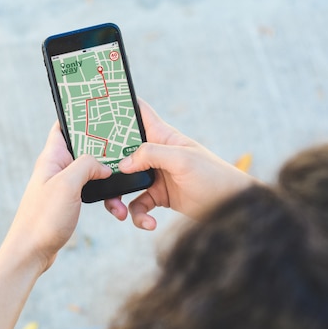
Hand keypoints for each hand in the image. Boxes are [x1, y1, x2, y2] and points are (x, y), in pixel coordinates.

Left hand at [3, 122, 111, 272]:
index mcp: (52, 158)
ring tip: (122, 188)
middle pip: (85, 148)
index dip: (80, 116)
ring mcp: (63, 185)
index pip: (64, 126)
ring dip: (108, 179)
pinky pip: (91, 192)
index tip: (101, 110)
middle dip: (105, 149)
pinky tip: (115, 208)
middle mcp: (57, 168)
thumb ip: (86, 166)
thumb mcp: (67, 185)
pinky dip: (105, 198)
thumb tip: (103, 165)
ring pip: (92, 172)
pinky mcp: (69, 202)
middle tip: (125, 148)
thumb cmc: (43, 218)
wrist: (31, 253)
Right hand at [105, 99, 256, 229]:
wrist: (231, 207)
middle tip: (96, 174)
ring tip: (119, 212)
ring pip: (124, 183)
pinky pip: (138, 205)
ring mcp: (155, 176)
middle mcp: (155, 154)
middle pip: (122, 152)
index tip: (98, 105)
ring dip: (117, 198)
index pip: (139, 113)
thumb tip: (123, 163)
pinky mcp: (158, 197)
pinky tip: (149, 223)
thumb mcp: (182, 160)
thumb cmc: (213, 176)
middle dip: (107, 163)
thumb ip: (151, 155)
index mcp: (162, 136)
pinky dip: (138, 216)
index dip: (120, 106)